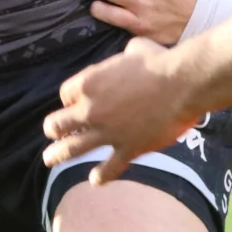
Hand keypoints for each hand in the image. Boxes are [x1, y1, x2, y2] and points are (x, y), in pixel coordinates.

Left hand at [42, 38, 197, 181]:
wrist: (182, 84)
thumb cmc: (159, 62)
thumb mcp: (134, 50)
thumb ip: (123, 58)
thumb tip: (129, 57)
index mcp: (88, 83)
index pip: (65, 94)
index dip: (70, 99)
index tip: (75, 102)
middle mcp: (90, 110)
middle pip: (58, 124)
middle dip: (53, 129)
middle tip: (52, 132)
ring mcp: (107, 132)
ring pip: (72, 149)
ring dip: (58, 155)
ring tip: (49, 160)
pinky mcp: (128, 148)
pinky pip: (109, 167)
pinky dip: (101, 175)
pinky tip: (95, 180)